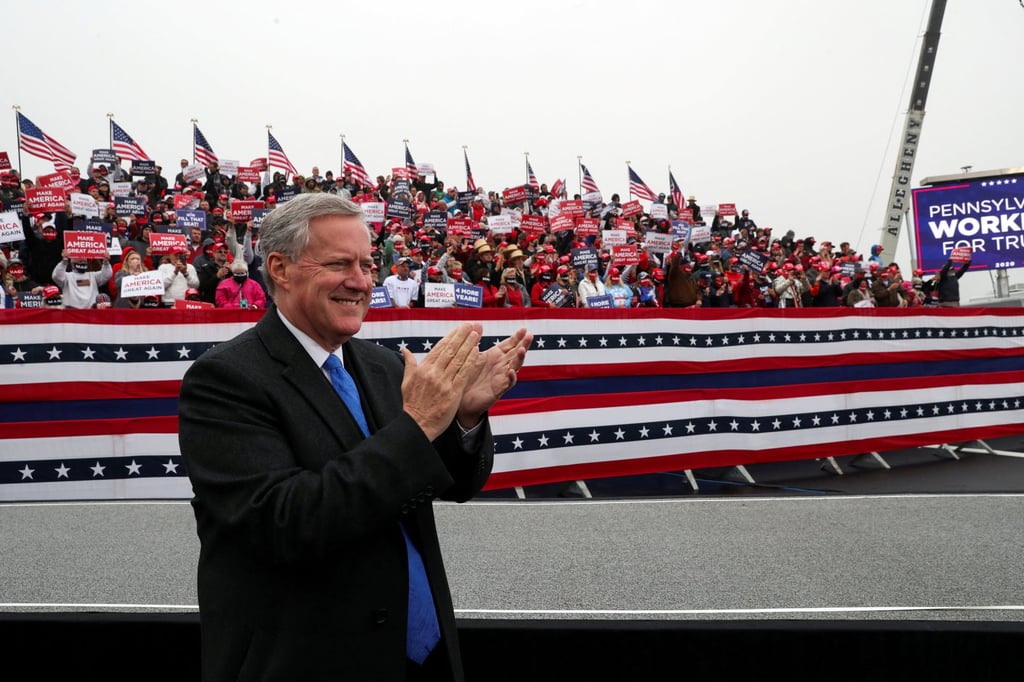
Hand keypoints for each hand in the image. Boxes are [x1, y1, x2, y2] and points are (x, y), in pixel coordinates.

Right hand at [401, 323, 480, 439]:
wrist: (417, 425)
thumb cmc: (412, 405)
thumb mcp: (406, 382)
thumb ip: (409, 364)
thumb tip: (405, 350)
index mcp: (422, 369)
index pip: (439, 348)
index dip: (451, 337)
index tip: (459, 329)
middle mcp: (433, 373)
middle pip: (450, 350)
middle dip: (461, 336)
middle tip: (471, 325)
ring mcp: (443, 382)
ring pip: (458, 359)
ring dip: (468, 345)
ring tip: (476, 335)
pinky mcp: (453, 392)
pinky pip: (463, 373)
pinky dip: (470, 362)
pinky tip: (477, 353)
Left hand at [456, 327, 531, 428]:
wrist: (461, 399)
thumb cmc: (467, 376)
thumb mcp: (471, 356)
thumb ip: (475, 341)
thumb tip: (476, 324)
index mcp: (495, 356)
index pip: (509, 344)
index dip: (517, 337)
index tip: (524, 328)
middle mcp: (501, 366)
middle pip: (516, 353)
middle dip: (523, 344)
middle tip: (530, 335)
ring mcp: (501, 377)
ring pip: (514, 366)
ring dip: (519, 358)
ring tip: (522, 350)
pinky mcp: (498, 390)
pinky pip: (507, 383)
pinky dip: (510, 377)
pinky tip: (511, 371)